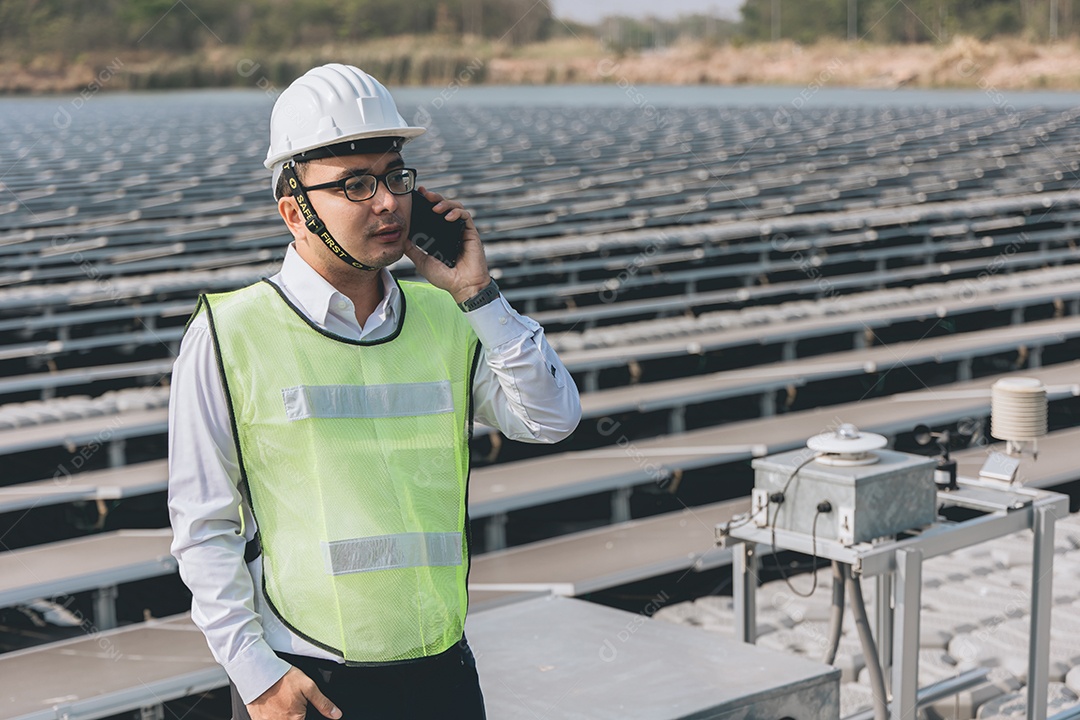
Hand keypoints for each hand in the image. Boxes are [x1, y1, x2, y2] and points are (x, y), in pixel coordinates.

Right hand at [247, 666, 341, 719]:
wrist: (259, 671)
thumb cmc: (283, 678)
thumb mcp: (308, 686)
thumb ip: (323, 703)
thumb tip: (336, 715)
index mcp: (295, 719)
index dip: (303, 717)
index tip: (302, 713)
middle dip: (296, 716)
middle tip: (292, 704)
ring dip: (285, 716)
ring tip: (284, 704)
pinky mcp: (258, 719)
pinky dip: (273, 716)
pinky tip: (275, 707)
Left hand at [403, 186, 490, 303]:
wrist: (462, 286)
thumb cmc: (445, 277)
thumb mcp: (422, 261)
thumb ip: (412, 249)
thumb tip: (399, 237)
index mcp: (439, 235)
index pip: (432, 214)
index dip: (426, 203)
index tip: (417, 195)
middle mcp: (450, 231)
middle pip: (444, 206)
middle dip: (434, 197)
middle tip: (425, 194)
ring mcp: (461, 231)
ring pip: (456, 207)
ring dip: (445, 203)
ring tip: (435, 207)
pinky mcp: (471, 233)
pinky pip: (465, 216)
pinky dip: (456, 213)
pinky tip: (448, 217)